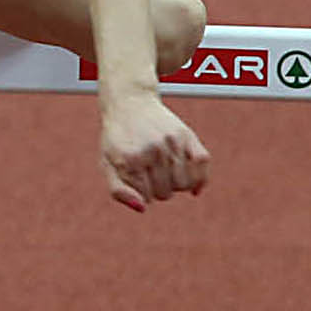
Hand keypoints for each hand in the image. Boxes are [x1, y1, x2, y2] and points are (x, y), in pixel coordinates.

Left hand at [99, 92, 209, 211]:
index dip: (142, 193)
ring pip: (184, 184)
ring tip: (165, 174)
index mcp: (130, 160)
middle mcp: (152, 150)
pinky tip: (193, 185)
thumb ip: (118, 190)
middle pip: (166, 193)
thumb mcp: (107, 164)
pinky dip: (200, 178)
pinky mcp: (186, 134)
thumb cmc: (118, 138)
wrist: (129, 103)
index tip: (136, 180)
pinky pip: (203, 163)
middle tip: (150, 174)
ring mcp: (171, 142)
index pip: (146, 197)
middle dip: (157, 189)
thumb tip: (143, 208)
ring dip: (176, 185)